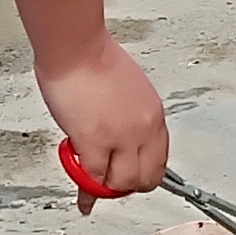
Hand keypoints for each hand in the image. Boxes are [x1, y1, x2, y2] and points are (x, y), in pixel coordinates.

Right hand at [39, 37, 169, 199]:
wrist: (76, 47)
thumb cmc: (93, 58)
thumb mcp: (127, 91)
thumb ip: (127, 116)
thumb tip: (117, 131)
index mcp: (153, 114)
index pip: (160, 157)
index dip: (143, 171)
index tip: (132, 175)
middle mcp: (143, 128)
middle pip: (148, 177)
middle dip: (128, 185)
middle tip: (111, 185)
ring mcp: (121, 138)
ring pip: (122, 183)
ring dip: (107, 186)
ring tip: (91, 180)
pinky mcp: (94, 142)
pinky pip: (93, 176)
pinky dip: (86, 183)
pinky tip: (79, 180)